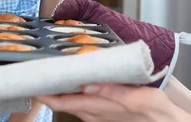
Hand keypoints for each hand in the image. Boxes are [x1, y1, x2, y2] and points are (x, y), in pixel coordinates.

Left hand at [36, 84, 190, 121]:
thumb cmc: (158, 113)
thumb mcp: (140, 99)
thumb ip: (114, 92)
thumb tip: (87, 85)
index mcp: (101, 108)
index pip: (64, 102)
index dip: (45, 93)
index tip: (32, 81)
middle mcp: (97, 114)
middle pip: (65, 104)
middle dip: (50, 90)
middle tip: (38, 73)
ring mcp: (102, 116)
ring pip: (75, 105)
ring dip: (62, 93)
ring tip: (53, 76)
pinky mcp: (109, 114)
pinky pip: (85, 106)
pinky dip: (76, 95)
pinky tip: (79, 84)